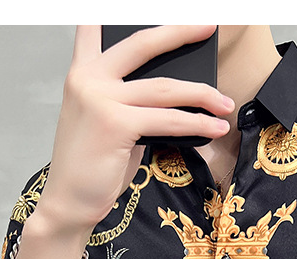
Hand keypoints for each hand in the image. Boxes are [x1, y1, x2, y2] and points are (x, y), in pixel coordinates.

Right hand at [36, 25, 234, 234]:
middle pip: (143, 44)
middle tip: (209, 25)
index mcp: (82, 73)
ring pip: (165, 88)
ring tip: (226, 104)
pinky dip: (197, 124)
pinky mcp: (115, 123)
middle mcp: (88, 78)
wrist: (70, 202)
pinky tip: (215, 128)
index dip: (117, 12)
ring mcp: (99, 98)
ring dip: (202, 96)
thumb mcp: (111, 124)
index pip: (93, 28)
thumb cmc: (94, 166)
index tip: (157, 11)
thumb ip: (133, 103)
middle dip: (180, 31)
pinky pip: (168, 120)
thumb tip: (177, 97)